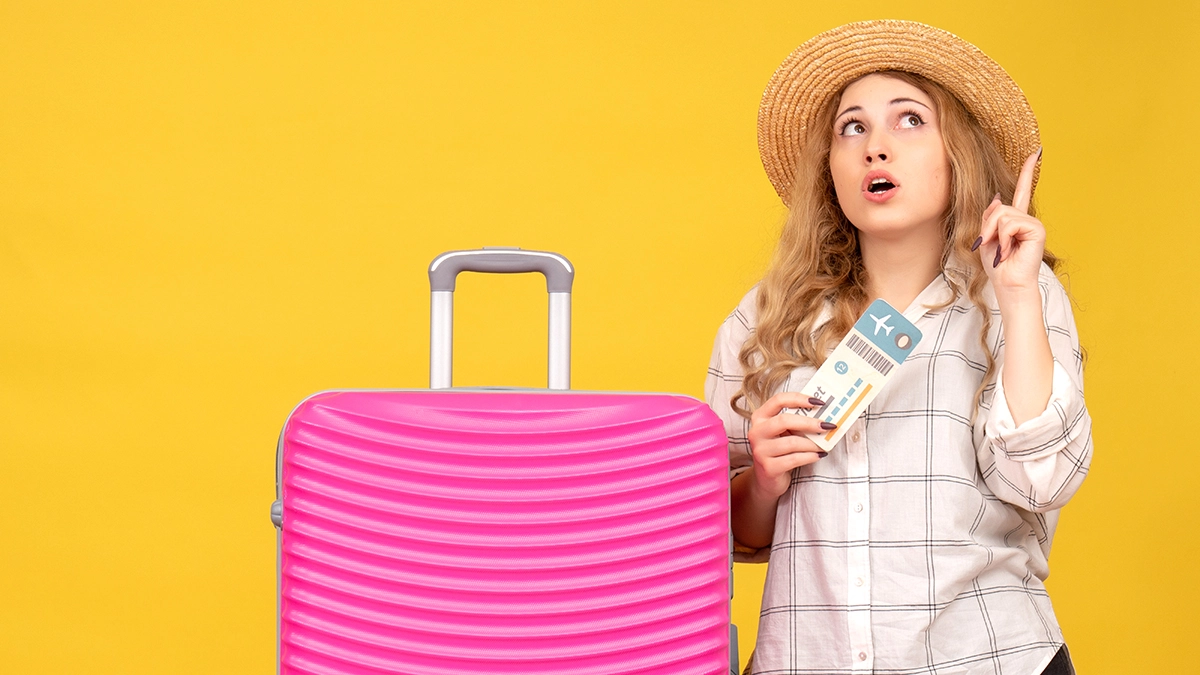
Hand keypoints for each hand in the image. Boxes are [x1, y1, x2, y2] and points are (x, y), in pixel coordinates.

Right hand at [747, 391, 833, 499]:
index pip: (778, 400)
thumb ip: (796, 422)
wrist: (767, 479)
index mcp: (760, 417)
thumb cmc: (779, 450)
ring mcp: (760, 451)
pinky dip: (810, 456)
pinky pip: (794, 459)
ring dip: (812, 443)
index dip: (799, 398)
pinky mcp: (768, 468)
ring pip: (792, 442)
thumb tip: (822, 415)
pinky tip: (819, 455)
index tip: (818, 402)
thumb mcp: (783, 433)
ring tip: (824, 445)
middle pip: (784, 420)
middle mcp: (756, 432)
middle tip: (827, 425)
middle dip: (809, 422)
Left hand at [975, 148, 1045, 297]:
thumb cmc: (997, 265)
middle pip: (998, 207)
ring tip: (1003, 251)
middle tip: (992, 246)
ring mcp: (1033, 224)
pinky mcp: (1037, 230)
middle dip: (987, 228)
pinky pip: (1010, 224)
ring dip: (995, 235)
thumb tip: (998, 199)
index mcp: (1015, 219)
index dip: (1028, 172)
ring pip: (1002, 215)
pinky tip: (1010, 252)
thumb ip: (989, 217)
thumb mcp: (986, 237)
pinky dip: (1004, 239)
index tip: (1036, 153)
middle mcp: (1026, 218)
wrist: (1007, 283)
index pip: (1022, 191)